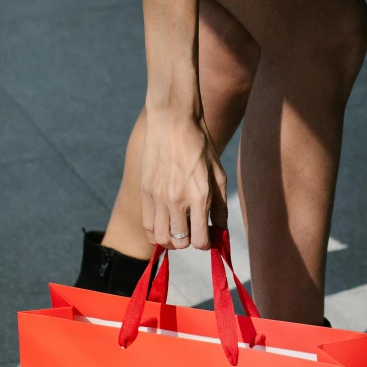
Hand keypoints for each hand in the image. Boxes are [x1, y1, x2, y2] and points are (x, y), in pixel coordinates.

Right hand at [140, 109, 227, 250]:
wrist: (173, 122)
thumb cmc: (200, 147)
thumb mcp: (219, 175)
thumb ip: (221, 207)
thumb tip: (221, 231)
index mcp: (200, 197)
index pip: (200, 241)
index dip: (205, 243)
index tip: (207, 237)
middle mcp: (177, 200)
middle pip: (180, 243)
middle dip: (188, 241)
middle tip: (192, 230)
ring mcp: (158, 197)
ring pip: (161, 238)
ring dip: (171, 240)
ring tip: (178, 229)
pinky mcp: (145, 192)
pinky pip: (147, 225)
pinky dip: (156, 232)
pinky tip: (164, 224)